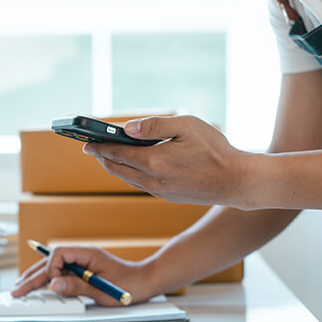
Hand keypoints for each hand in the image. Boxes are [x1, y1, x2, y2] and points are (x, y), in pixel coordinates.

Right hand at [11, 245, 155, 305]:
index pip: (59, 254)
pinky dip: (48, 280)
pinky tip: (37, 286)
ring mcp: (82, 263)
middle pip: (51, 261)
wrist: (146, 282)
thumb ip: (77, 287)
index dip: (51, 268)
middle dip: (33, 275)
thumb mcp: (102, 289)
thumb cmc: (130, 285)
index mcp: (87, 254)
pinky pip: (61, 273)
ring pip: (53, 267)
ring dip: (37, 277)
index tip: (52, 285)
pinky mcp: (83, 272)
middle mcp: (82, 256)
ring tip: (20, 287)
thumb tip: (53, 285)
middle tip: (17, 289)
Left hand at [83, 115, 248, 206]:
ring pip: (127, 179)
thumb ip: (155, 125)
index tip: (85, 142)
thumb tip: (127, 128)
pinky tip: (132, 166)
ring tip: (108, 156)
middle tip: (91, 148)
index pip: (116, 153)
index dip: (98, 147)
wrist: (236, 182)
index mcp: (154, 161)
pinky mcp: (167, 196)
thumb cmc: (215, 150)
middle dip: (102, 158)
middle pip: (117, 169)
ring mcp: (159, 191)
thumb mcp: (186, 126)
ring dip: (114, 167)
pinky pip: (140, 184)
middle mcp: (152, 180)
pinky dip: (129, 174)